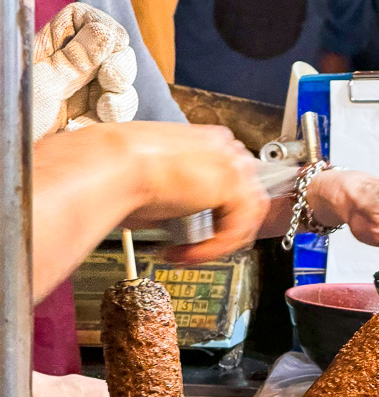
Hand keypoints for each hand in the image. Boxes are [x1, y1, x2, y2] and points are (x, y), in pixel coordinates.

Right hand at [119, 122, 268, 261]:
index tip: (189, 232)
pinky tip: (189, 253)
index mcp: (205, 142)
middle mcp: (223, 148)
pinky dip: (214, 247)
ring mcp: (231, 163)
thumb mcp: (154, 185)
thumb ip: (177, 199)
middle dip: (220, 229)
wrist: (113, 165)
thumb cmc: (117, 170)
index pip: (227, 182)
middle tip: (193, 247)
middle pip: (243, 197)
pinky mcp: (233, 184)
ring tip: (189, 254)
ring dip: (218, 241)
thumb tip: (176, 218)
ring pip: (246, 215)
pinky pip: (238, 228)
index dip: (213, 214)